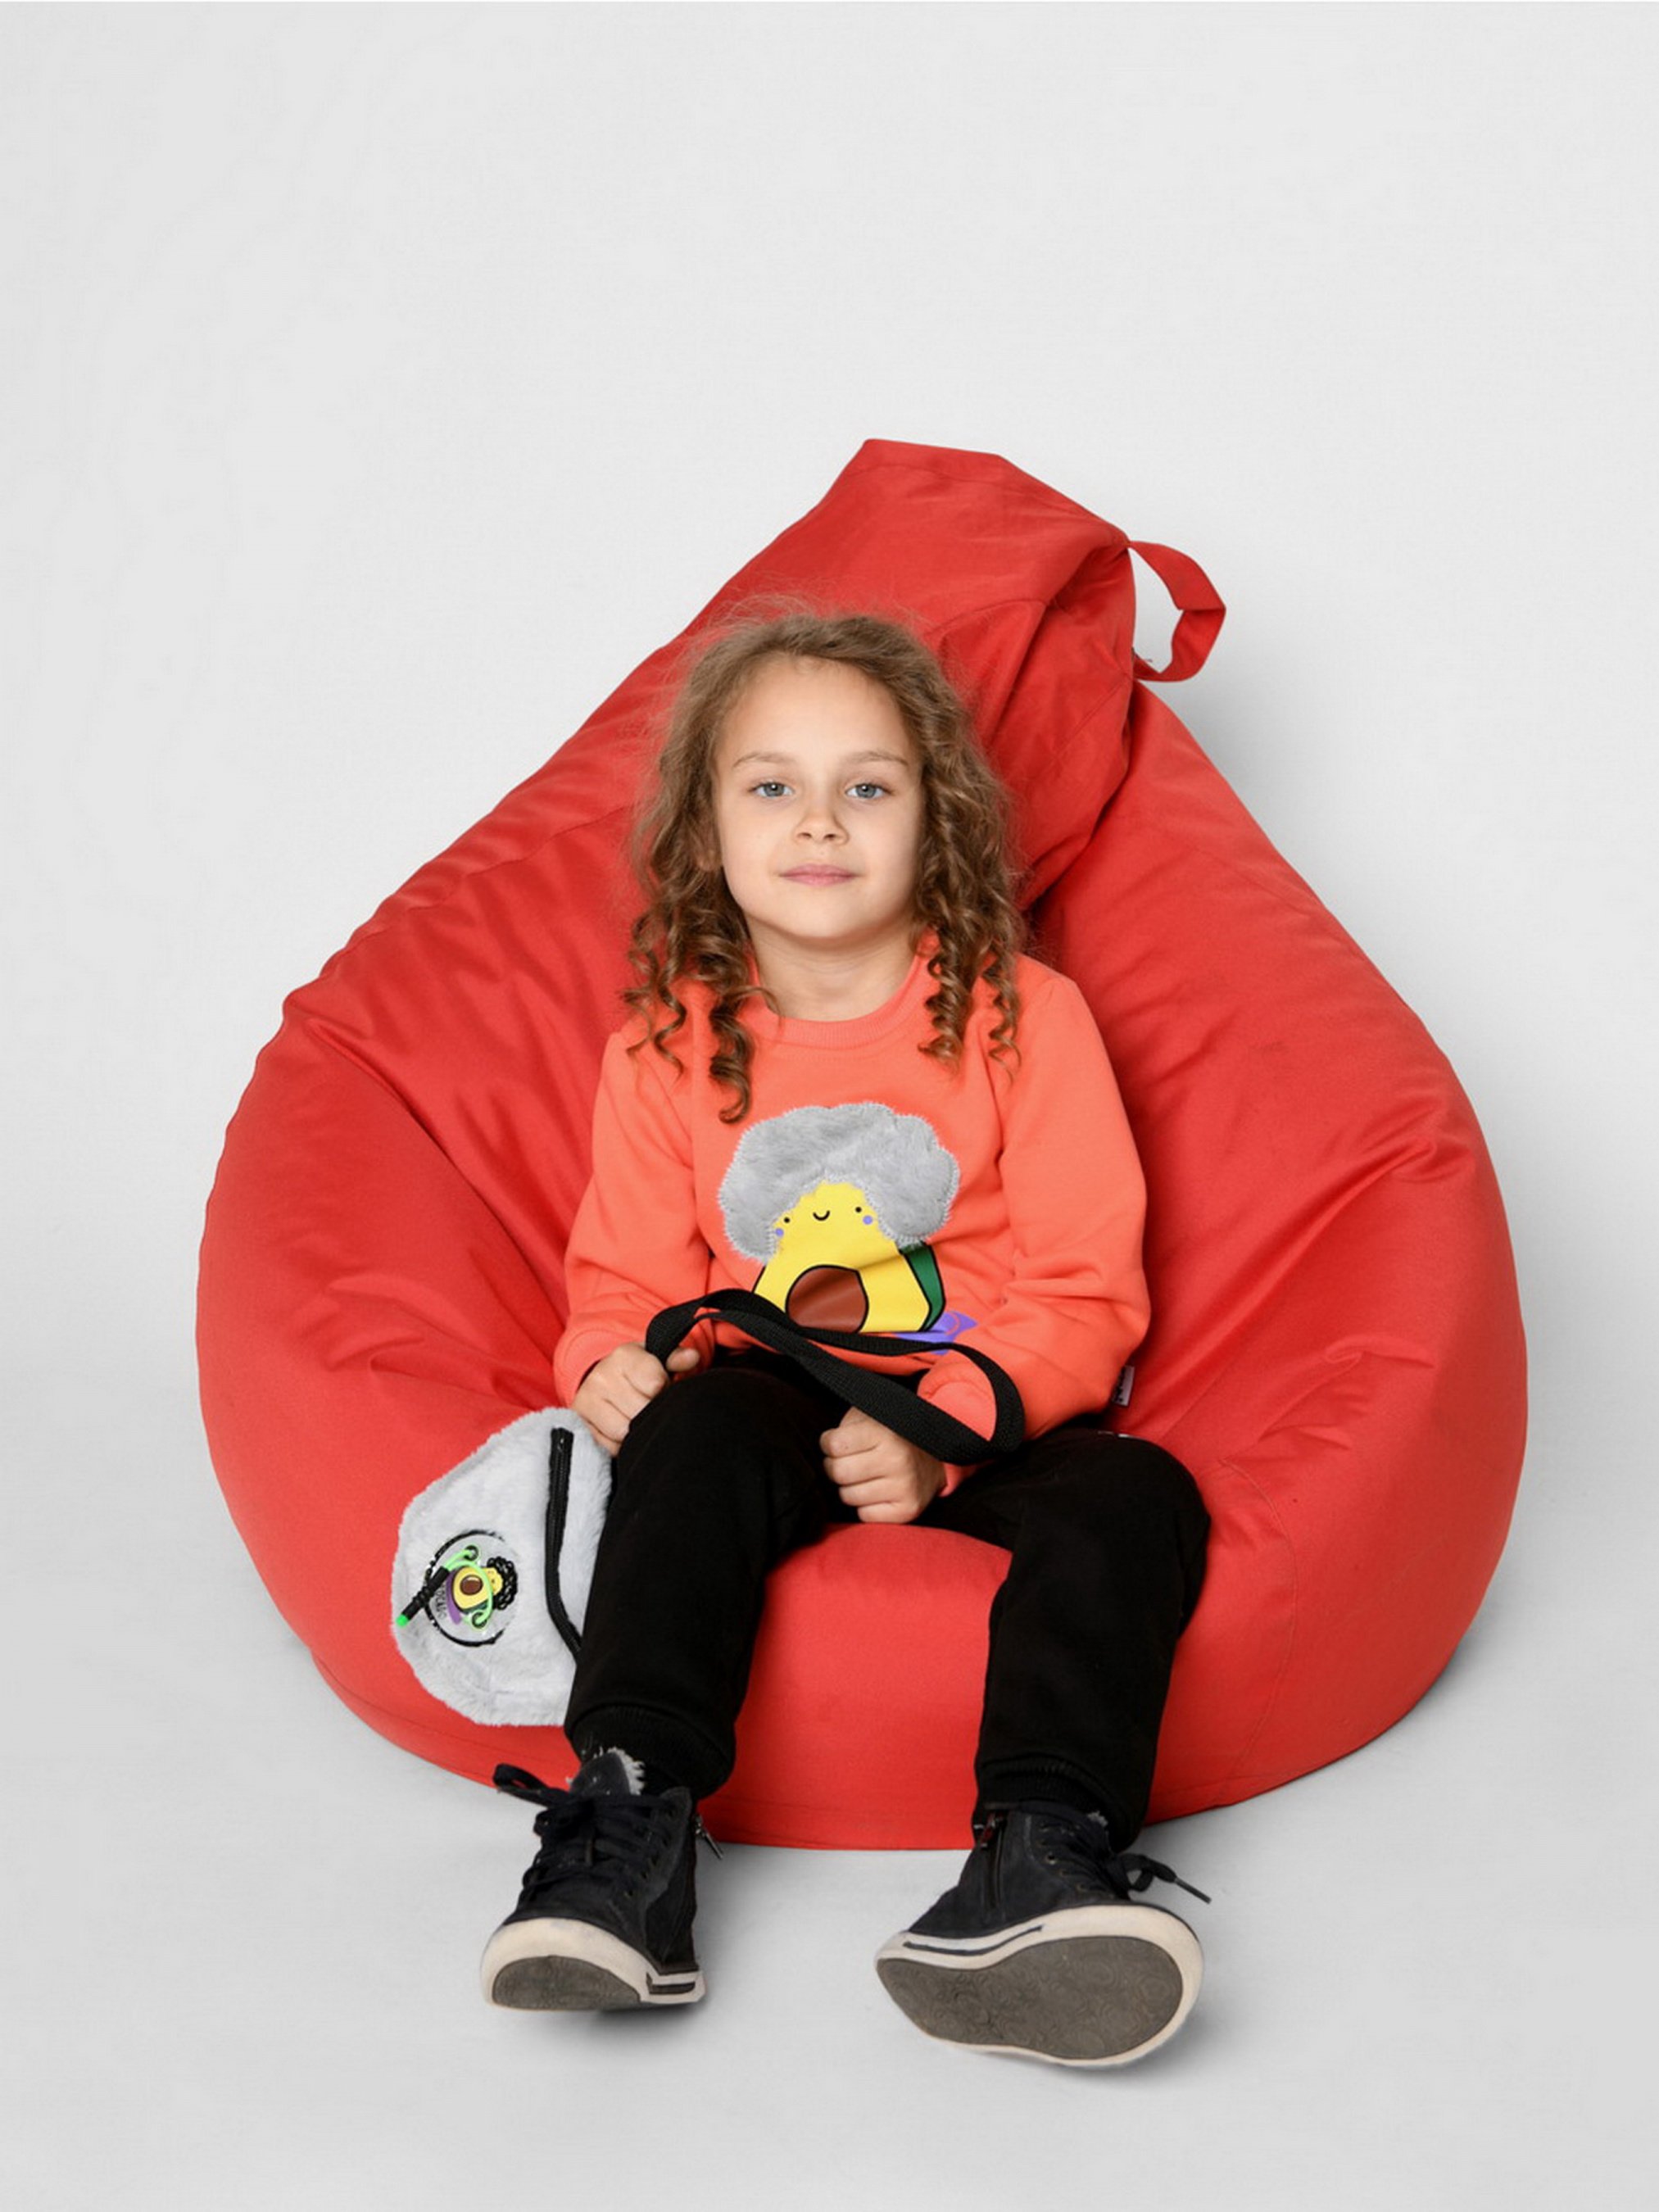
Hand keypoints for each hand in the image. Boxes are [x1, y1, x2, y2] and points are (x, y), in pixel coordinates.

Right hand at [573, 1341, 700, 1452]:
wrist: (602, 1381)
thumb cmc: (638, 1372)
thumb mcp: (657, 1360)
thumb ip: (676, 1359)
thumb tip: (692, 1357)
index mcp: (623, 1356)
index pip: (655, 1384)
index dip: (664, 1390)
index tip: (660, 1388)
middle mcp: (601, 1376)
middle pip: (640, 1411)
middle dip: (650, 1413)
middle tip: (648, 1406)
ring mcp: (587, 1400)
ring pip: (624, 1431)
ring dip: (635, 1430)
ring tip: (635, 1416)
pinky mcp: (579, 1423)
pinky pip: (609, 1446)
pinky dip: (619, 1444)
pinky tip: (621, 1428)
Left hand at [820, 1406, 945, 1523]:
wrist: (934, 1459)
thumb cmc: (892, 1437)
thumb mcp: (870, 1418)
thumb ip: (845, 1427)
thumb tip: (820, 1448)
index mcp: (884, 1433)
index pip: (832, 1445)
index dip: (829, 1444)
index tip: (839, 1444)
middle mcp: (896, 1460)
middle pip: (837, 1473)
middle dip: (836, 1467)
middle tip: (849, 1462)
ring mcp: (904, 1487)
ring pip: (848, 1496)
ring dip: (850, 1488)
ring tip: (866, 1477)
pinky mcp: (907, 1511)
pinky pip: (864, 1515)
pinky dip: (865, 1506)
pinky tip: (877, 1492)